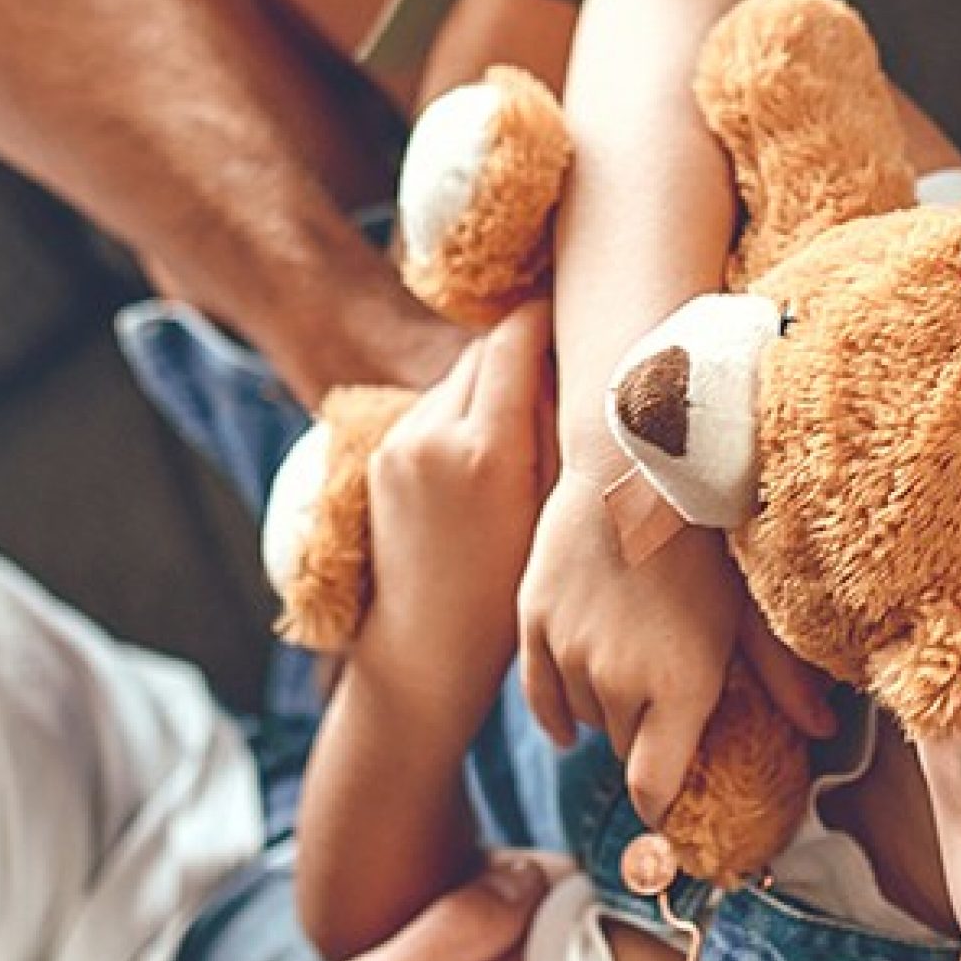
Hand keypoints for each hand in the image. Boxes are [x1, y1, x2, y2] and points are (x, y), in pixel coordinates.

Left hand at [361, 306, 557, 711]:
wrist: (426, 647)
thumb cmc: (508, 596)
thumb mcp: (551, 513)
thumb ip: (556, 432)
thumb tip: (569, 364)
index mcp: (485, 449)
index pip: (514, 340)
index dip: (547, 318)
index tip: (577, 314)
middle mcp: (433, 434)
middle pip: (484, 352)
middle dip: (523, 351)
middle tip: (565, 366)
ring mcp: (400, 444)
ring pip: (459, 379)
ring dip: (493, 386)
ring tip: (529, 424)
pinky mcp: (383, 456)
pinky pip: (434, 409)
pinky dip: (464, 414)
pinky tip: (489, 456)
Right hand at [515, 464, 833, 826]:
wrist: (636, 464)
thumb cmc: (708, 535)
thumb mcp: (754, 610)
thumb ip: (784, 678)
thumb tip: (828, 729)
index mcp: (678, 689)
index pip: (653, 790)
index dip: (662, 805)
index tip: (672, 805)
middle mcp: (617, 682)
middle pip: (624, 750)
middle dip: (648, 737)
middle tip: (671, 702)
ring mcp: (568, 654)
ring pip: (585, 718)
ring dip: (608, 708)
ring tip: (636, 667)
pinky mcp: (533, 624)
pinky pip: (540, 698)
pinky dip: (559, 709)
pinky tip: (573, 713)